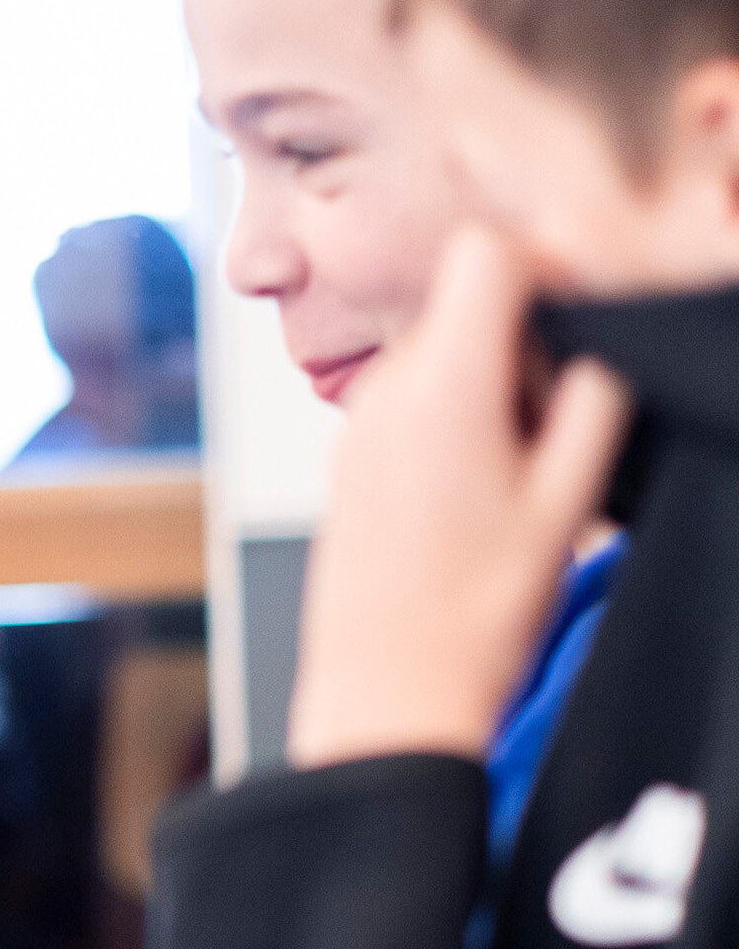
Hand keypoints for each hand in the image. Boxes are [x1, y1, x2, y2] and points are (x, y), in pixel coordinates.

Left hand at [288, 225, 631, 767]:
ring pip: (440, 356)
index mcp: (445, 385)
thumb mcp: (567, 505)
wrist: (385, 693)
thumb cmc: (473, 617)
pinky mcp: (348, 458)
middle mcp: (387, 392)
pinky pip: (410, 403)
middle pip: (465, 307)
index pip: (485, 255)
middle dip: (526, 347)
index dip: (544, 267)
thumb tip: (599, 349)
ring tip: (516, 476)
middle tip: (557, 429)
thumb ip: (594, 405)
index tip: (579, 317)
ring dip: (491, 388)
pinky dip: (453, 420)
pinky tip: (473, 496)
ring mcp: (358, 424)